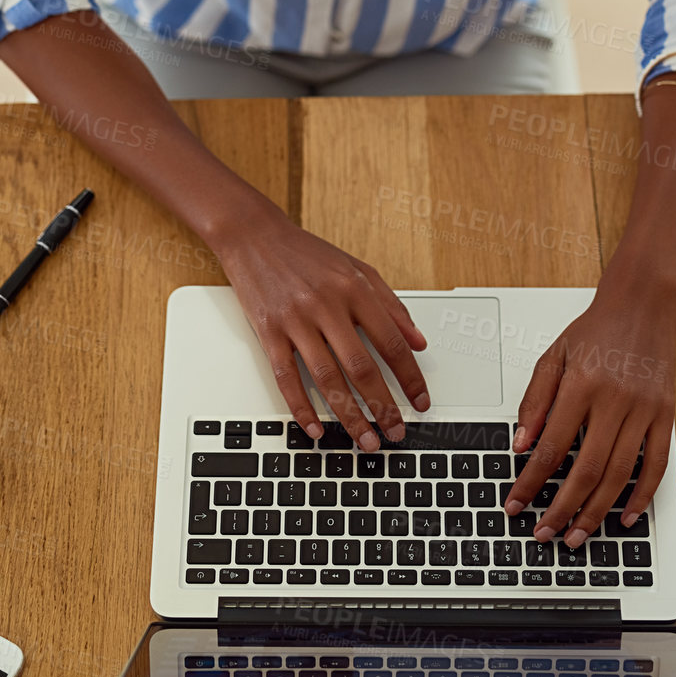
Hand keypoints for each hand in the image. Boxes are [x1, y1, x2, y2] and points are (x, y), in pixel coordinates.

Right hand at [214, 206, 430, 451]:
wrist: (255, 236)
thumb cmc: (308, 254)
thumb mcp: (358, 270)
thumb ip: (391, 305)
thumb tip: (419, 342)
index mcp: (354, 289)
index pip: (391, 341)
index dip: (410, 377)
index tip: (420, 402)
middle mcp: (326, 304)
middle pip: (361, 366)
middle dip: (382, 406)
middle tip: (395, 433)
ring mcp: (295, 319)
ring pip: (326, 378)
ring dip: (349, 416)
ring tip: (364, 439)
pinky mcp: (268, 331)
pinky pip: (286, 377)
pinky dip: (301, 408)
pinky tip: (315, 428)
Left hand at [503, 282, 675, 546]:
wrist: (642, 304)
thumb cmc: (596, 329)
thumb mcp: (553, 355)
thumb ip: (535, 401)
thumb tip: (521, 446)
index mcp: (581, 384)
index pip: (551, 447)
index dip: (531, 482)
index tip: (516, 505)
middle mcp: (614, 400)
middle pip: (585, 470)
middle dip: (561, 509)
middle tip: (544, 534)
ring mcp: (644, 410)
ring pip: (618, 475)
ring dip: (596, 513)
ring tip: (577, 536)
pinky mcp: (665, 416)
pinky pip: (656, 465)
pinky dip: (641, 496)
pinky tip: (624, 517)